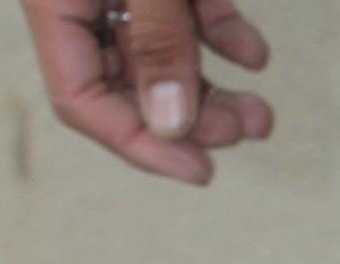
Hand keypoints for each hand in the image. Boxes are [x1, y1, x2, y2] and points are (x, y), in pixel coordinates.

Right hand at [20, 0, 272, 184]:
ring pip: (161, 55)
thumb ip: (159, 38)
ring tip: (259, 113)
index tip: (201, 171)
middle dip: (191, 118)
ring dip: (213, 91)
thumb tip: (173, 123)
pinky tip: (251, 54)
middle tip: (242, 129)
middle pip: (125, 83)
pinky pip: (184, 10)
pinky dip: (219, 35)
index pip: (80, 99)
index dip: (140, 146)